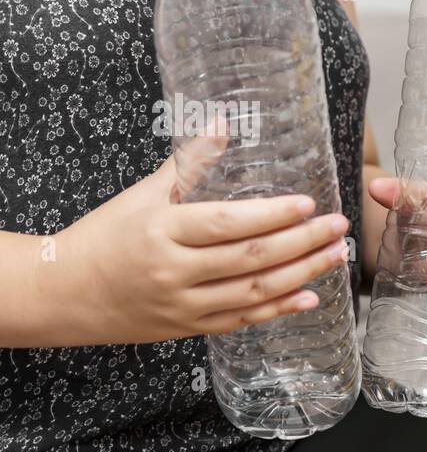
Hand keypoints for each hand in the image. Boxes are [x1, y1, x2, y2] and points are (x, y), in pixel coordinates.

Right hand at [49, 156, 350, 343]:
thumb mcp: (142, 194)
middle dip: (302, 243)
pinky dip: (279, 309)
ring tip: (335, 256)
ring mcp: (182, 304)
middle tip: (339, 229)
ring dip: (301, 275)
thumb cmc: (104, 235)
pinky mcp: (188, 328)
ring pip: (253, 292)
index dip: (272, 215)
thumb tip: (223, 122)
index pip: (227, 223)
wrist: (63, 293)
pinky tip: (310, 296)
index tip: (309, 204)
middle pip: (250, 259)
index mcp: (161, 230)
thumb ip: (189, 162)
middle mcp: (174, 271)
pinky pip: (242, 321)